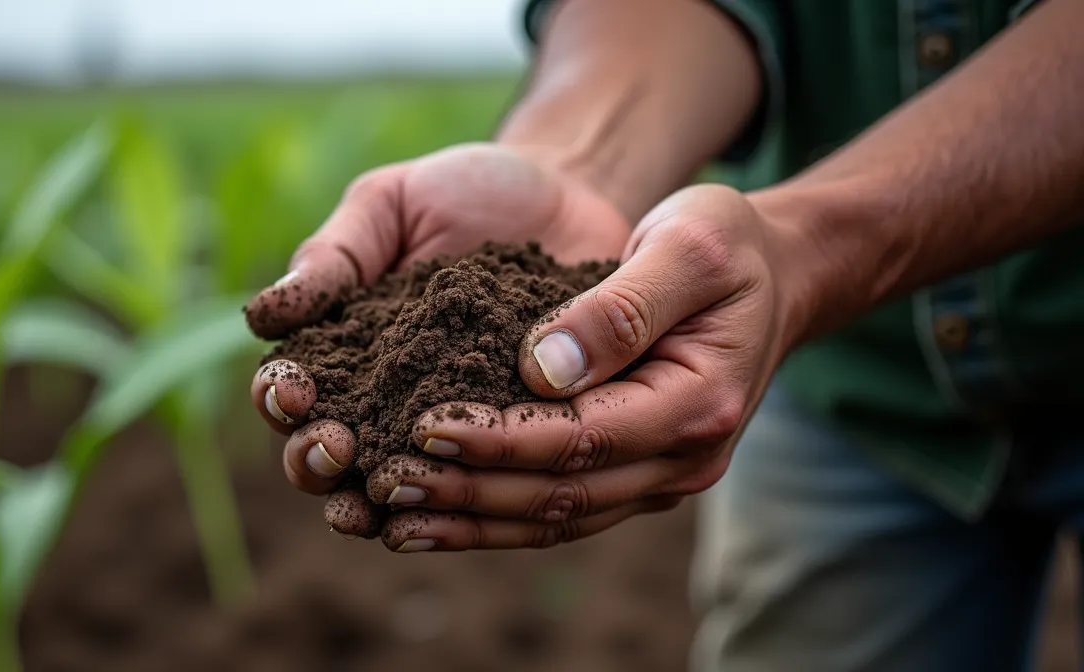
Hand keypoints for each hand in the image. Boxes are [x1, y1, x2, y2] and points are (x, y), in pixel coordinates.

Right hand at [245, 143, 632, 527]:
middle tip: (334, 447)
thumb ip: (332, 257)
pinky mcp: (507, 442)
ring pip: (389, 487)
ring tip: (370, 505)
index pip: (289, 388)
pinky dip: (453, 508)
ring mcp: (445, 429)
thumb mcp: (391, 205)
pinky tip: (448, 512)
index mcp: (342, 348)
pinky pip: (474, 488)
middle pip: (323, 455)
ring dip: (369, 502)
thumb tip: (261, 315)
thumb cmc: (468, 194)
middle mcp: (383, 400)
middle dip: (313, 461)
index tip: (295, 388)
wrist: (572, 196)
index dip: (280, 397)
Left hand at [358, 184, 803, 551]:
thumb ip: (620, 307)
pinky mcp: (636, 475)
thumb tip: (542, 368)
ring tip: (391, 518)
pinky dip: (496, 520)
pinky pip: (560, 510)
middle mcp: (683, 460)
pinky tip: (436, 518)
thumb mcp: (689, 246)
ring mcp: (661, 477)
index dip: (497, 439)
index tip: (422, 427)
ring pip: (555, 519)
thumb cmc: (728, 243)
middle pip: (560, 494)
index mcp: (697, 404)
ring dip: (472, 521)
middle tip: (385, 481)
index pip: (580, 438)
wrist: (775, 272)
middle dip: (468, 491)